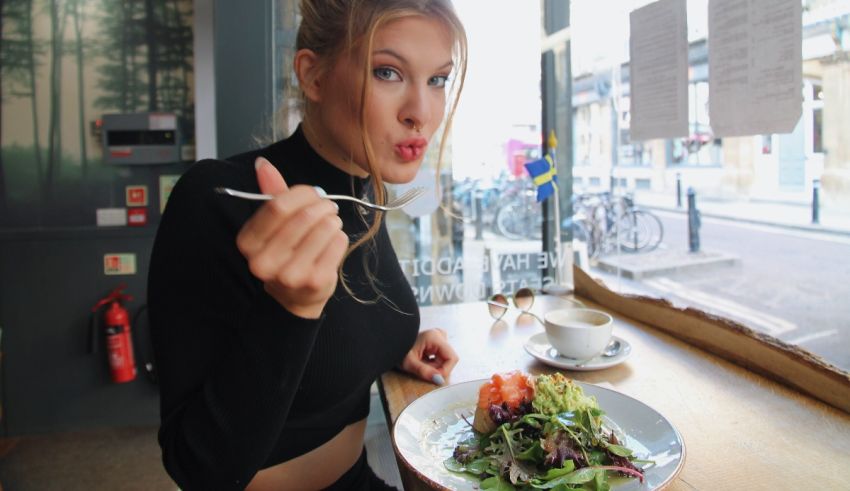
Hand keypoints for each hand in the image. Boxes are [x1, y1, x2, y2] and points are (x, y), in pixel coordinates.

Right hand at [236, 157, 347, 318]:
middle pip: (304, 217)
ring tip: (330, 223)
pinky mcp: (315, 282)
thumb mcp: (273, 224)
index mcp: (248, 243)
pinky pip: (338, 243)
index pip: (277, 207)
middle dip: (322, 205)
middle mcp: (264, 262)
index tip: (313, 193)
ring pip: (324, 228)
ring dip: (332, 220)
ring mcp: (290, 275)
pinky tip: (332, 242)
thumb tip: (262, 163)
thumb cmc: (285, 252)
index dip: (302, 193)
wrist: (294, 296)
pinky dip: (339, 236)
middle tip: (328, 206)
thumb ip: (270, 193)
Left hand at [400, 328, 458, 385]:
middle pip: (448, 359)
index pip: (452, 358)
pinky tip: (422, 361)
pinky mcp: (437, 342)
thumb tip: (439, 380)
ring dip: (434, 366)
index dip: (446, 370)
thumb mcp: (409, 363)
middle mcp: (439, 335)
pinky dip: (432, 363)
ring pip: (445, 359)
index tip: (435, 378)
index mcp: (435, 337)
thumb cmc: (397, 349)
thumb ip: (424, 371)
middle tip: (422, 369)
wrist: (391, 342)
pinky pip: (440, 357)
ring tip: (420, 364)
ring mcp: (439, 338)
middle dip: (437, 368)